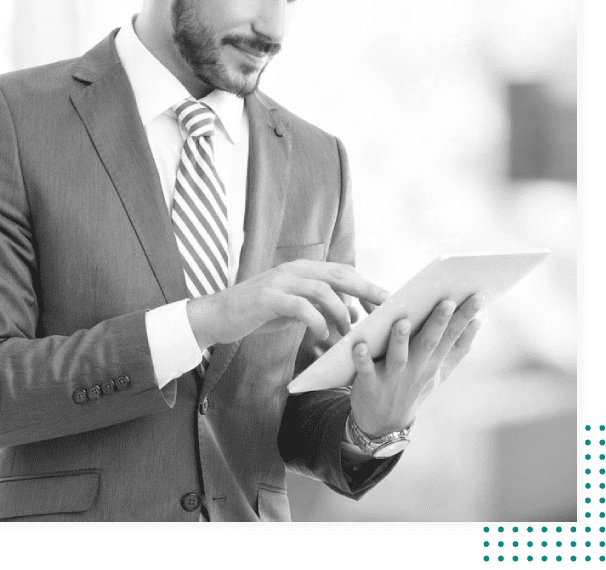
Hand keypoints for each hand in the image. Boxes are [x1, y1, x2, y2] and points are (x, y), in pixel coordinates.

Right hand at [186, 260, 387, 348]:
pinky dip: (317, 321)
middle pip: (339, 274)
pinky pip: (301, 307)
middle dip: (366, 290)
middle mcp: (293, 269)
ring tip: (348, 333)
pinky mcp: (268, 298)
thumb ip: (319, 306)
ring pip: (323, 290)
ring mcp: (280, 281)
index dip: (365, 283)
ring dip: (341, 313)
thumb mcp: (293, 308)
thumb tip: (351, 313)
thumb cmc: (257, 313)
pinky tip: (323, 335)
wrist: (218, 316)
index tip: (387, 299)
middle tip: (385, 307)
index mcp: (301, 269)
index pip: (342, 271)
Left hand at [349, 293, 484, 436]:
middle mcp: (416, 369)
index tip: (477, 296)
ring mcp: (393, 378)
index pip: (451, 337)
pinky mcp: (369, 385)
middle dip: (438, 323)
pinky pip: (365, 370)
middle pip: (428, 344)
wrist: (384, 424)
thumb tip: (479, 320)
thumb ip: (459, 347)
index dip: (464, 317)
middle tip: (447, 302)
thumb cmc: (413, 386)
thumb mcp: (440, 371)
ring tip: (402, 322)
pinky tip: (360, 346)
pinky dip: (362, 359)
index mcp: (433, 363)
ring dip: (399, 340)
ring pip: (397, 357)